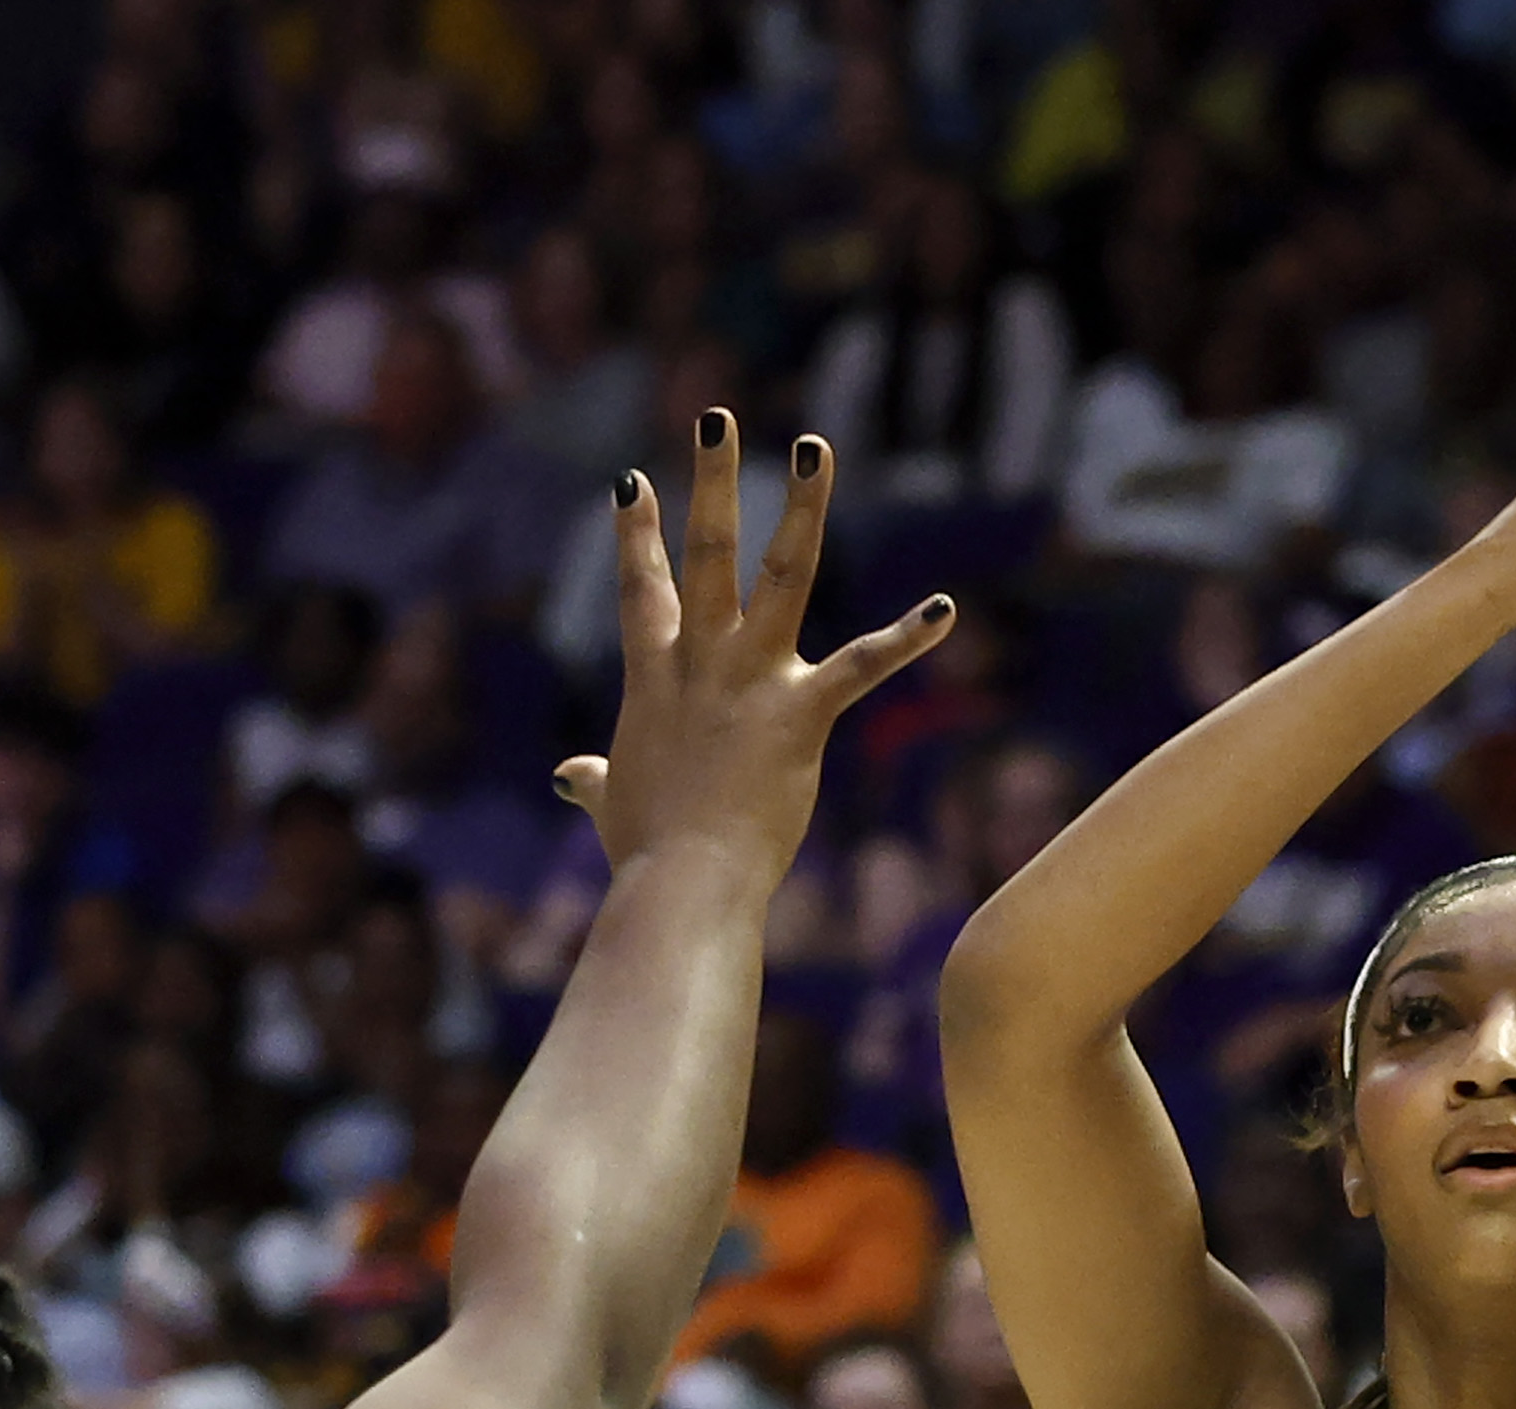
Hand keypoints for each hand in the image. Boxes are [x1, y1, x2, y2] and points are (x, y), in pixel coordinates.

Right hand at [552, 418, 953, 883]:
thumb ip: (594, 782)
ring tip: (815, 447)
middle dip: (710, 481)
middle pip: (704, 554)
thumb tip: (569, 780)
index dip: (636, 534)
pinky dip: (908, 638)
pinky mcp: (801, 713)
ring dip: (801, 507)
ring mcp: (751, 680)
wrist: (680, 885)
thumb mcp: (615, 804)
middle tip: (716, 416)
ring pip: (782, 574)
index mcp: (653, 680)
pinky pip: (861, 666)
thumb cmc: (646, 854)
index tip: (633, 480)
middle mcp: (700, 663)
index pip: (641, 591)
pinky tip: (946, 607)